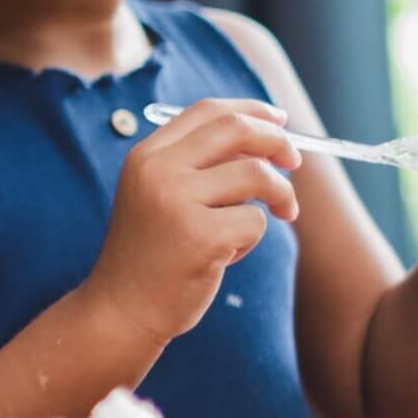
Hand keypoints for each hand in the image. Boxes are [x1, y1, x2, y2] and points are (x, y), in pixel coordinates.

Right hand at [87, 98, 299, 343]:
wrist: (122, 307)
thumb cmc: (151, 253)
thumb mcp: (160, 195)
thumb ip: (199, 165)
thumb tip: (265, 141)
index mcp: (146, 156)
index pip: (208, 111)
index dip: (251, 110)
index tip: (279, 120)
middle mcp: (157, 171)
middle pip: (236, 131)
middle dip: (278, 142)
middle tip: (294, 164)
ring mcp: (176, 202)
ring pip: (256, 175)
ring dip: (279, 195)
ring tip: (276, 216)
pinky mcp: (200, 237)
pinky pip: (256, 221)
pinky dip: (253, 237)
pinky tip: (227, 254)